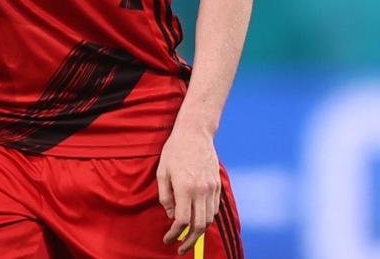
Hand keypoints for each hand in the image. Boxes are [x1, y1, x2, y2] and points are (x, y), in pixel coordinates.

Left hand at [157, 122, 220, 255]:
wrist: (195, 133)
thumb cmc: (174, 150)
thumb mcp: (162, 171)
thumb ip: (165, 195)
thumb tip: (171, 215)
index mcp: (185, 187)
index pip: (182, 220)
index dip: (174, 233)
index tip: (168, 239)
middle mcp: (201, 190)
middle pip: (199, 226)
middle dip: (189, 241)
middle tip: (180, 249)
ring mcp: (212, 188)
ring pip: (208, 219)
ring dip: (199, 232)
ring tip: (188, 238)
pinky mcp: (218, 185)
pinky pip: (214, 209)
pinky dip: (206, 219)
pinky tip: (197, 220)